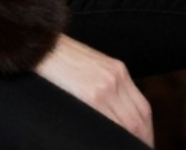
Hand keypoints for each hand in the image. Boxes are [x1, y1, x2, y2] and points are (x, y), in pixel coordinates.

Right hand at [33, 32, 153, 145]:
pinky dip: (113, 138)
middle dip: (141, 140)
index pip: (142, 110)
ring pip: (128, 125)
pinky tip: (108, 144)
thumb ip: (105, 88)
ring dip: (128, 142)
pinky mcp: (92, 95)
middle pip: (139, 120)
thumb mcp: (90, 69)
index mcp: (117, 70)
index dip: (145, 132)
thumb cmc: (60, 59)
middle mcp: (115, 78)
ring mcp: (105, 87)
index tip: (141, 144)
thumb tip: (113, 117)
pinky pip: (111, 125)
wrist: (41, 46)